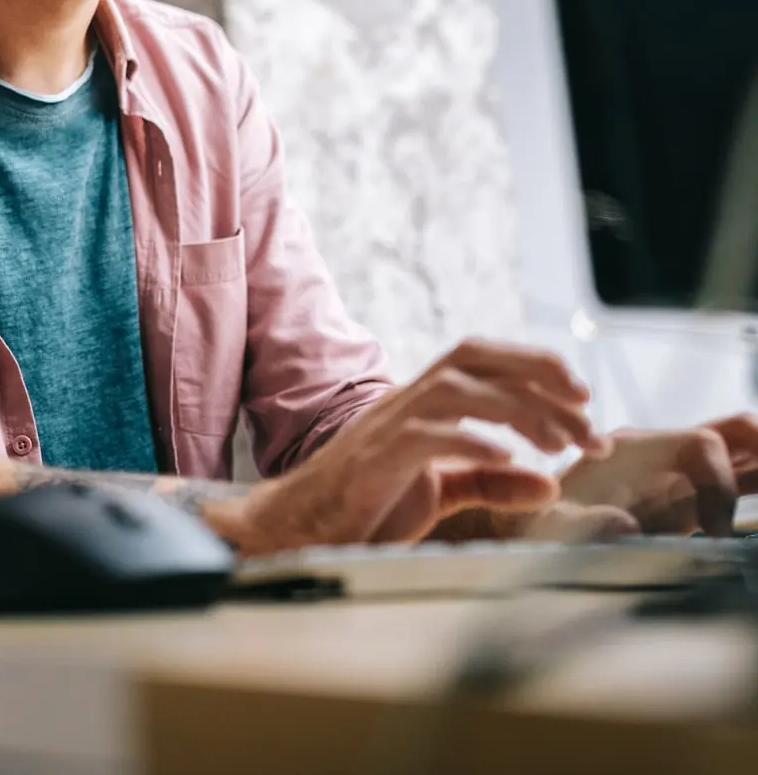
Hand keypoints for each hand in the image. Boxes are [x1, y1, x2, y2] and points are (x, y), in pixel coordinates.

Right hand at [206, 339, 601, 555]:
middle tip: (587, 419)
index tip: (583, 395)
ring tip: (558, 445)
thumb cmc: (365, 506)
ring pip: (455, 389)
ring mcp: (386, 428)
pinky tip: (507, 462)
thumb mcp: (439, 493)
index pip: (480, 358)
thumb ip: (491, 485)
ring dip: (516, 410)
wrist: (299, 528)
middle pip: (471, 358)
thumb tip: (549, 483)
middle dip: (536, 375)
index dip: (534, 364)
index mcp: (421, 404)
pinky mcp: (374, 462)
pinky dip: (471, 443)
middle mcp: (404, 402)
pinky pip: (425, 437)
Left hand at [558, 414, 757, 535]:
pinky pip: (734, 488)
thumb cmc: (539, 525)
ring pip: (740, 458)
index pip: (702, 444)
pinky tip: (756, 523)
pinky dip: (753, 490)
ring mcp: (678, 477)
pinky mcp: (688, 504)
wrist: (530, 529)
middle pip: (731, 433)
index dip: (720, 484)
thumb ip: (581, 523)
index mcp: (633, 448)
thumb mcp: (549, 524)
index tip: (714, 531)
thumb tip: (628, 526)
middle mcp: (661, 454)